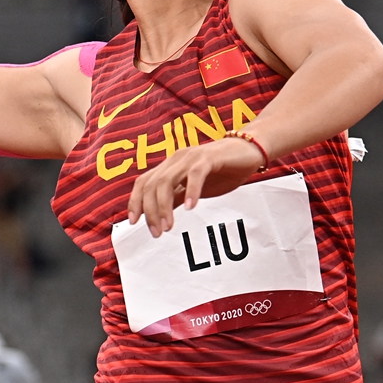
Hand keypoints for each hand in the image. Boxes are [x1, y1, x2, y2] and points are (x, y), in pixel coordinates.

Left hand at [127, 137, 264, 237]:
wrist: (249, 151)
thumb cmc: (222, 170)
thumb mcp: (193, 188)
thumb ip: (175, 198)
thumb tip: (158, 214)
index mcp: (170, 165)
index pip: (144, 182)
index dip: (135, 201)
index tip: (133, 222)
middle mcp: (176, 159)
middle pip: (152, 184)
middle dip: (150, 210)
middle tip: (156, 232)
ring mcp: (191, 157)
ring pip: (167, 180)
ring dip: (164, 205)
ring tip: (169, 226)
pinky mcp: (209, 158)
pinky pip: (195, 174)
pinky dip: (190, 191)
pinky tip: (190, 207)